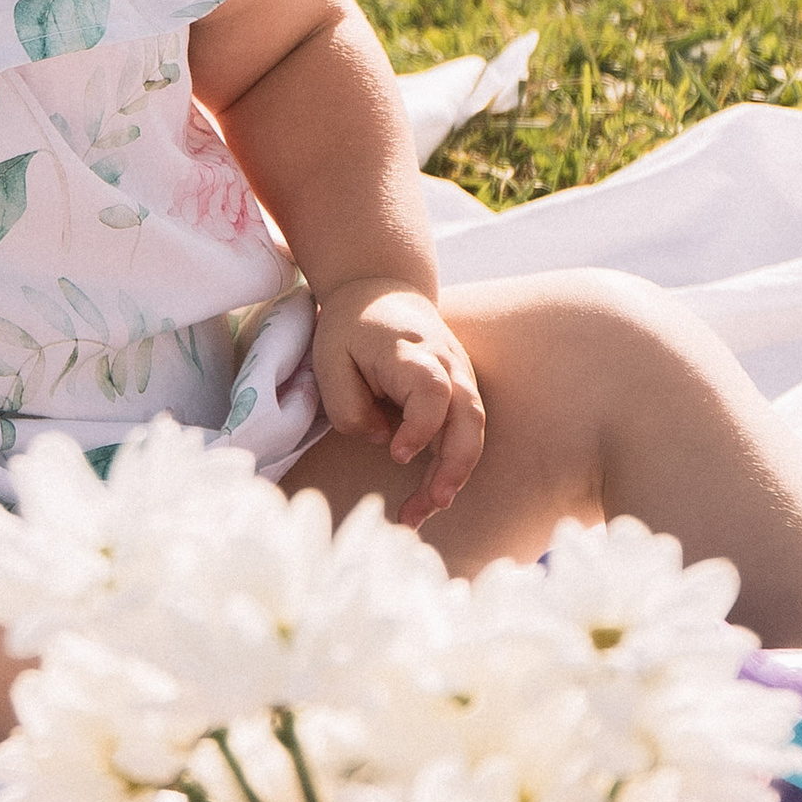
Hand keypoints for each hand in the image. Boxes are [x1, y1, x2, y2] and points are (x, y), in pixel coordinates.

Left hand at [310, 281, 484, 526]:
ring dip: (452, 475)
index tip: (397, 454)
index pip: (433, 392)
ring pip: (472, 432)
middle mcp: (447, 364)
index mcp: (412, 352)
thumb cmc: (350, 328)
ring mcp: (459, 378)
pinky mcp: (459, 394)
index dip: (422, 428)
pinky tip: (427, 498)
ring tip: (419, 513)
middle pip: (469, 416)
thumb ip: (349, 405)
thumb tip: (382, 439)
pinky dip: (449, 467)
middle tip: (433, 503)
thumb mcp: (330, 359)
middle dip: (455, 465)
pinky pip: (463, 434)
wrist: (379, 288)